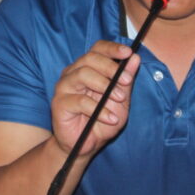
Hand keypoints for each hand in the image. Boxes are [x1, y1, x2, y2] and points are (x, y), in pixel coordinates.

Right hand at [50, 40, 139, 157]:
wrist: (85, 146)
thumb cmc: (101, 122)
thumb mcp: (121, 101)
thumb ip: (126, 81)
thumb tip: (135, 58)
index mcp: (87, 68)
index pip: (97, 49)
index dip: (112, 48)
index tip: (128, 53)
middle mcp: (73, 73)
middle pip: (90, 58)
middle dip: (111, 67)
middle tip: (127, 80)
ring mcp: (64, 87)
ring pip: (83, 74)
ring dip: (105, 86)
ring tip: (119, 98)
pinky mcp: (59, 103)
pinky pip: (80, 101)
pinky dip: (99, 109)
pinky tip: (110, 118)